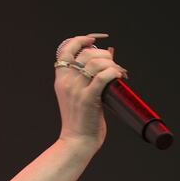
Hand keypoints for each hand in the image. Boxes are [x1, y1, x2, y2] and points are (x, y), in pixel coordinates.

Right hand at [54, 33, 127, 147]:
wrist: (76, 141)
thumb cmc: (80, 119)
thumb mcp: (76, 94)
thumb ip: (87, 76)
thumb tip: (108, 54)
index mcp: (61, 79)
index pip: (66, 49)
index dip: (81, 40)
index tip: (93, 40)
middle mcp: (66, 81)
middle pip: (86, 54)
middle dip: (104, 55)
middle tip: (113, 65)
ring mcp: (76, 90)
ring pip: (95, 63)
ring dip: (111, 64)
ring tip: (118, 72)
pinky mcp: (88, 99)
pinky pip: (102, 77)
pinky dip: (113, 73)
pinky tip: (118, 76)